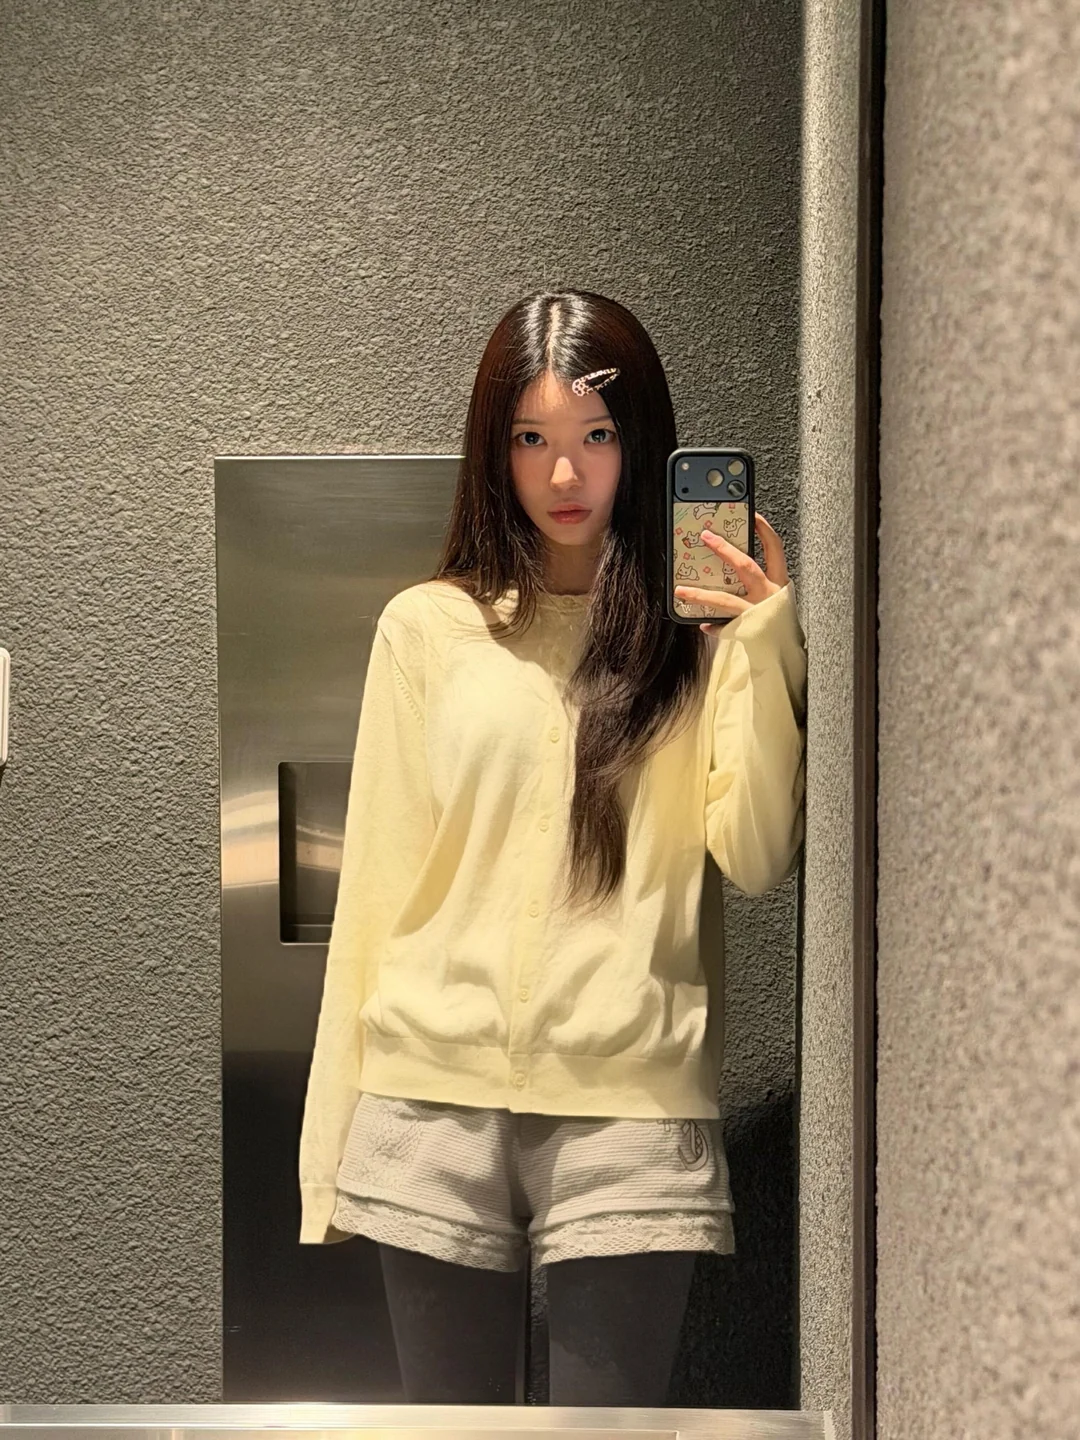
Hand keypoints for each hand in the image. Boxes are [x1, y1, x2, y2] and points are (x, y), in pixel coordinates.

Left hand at [674, 513, 790, 633]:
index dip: (763, 529)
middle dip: (724, 550)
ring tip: (681, 590)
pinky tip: (704, 624)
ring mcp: (758, 613)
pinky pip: (725, 627)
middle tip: (705, 537)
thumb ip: (760, 584)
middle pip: (746, 566)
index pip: (774, 548)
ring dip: (700, 594)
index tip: (750, 514)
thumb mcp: (776, 599)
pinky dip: (713, 626)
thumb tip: (732, 567)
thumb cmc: (780, 625)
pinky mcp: (747, 632)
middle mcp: (770, 595)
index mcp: (779, 583)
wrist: (789, 656)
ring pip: (725, 600)